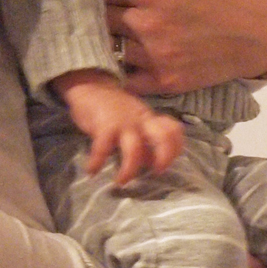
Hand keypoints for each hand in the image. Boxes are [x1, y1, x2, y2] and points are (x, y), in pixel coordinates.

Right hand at [53, 70, 184, 186]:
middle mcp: (141, 121)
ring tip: (120, 181)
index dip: (175, 149)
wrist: (91, 86)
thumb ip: (144, 140)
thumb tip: (150, 163)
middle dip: (164, 158)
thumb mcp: (134, 121)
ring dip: (129, 170)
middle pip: (164, 137)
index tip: (164, 164)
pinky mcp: (104, 125)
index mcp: (150, 120)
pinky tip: (91, 171)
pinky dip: (96, 163)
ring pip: (135, 149)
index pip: (173, 131)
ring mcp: (124, 122)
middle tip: (154, 173)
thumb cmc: (114, 109)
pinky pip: (103, 148)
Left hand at [102, 0, 266, 94]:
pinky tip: (119, 62)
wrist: (260, 32)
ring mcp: (154, 57)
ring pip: (107, 48)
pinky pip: (125, 80)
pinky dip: (117, 72)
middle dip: (96, 13)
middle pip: (99, 19)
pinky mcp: (163, 81)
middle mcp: (147, 25)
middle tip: (98, 10)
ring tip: (107, 34)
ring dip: (104, 41)